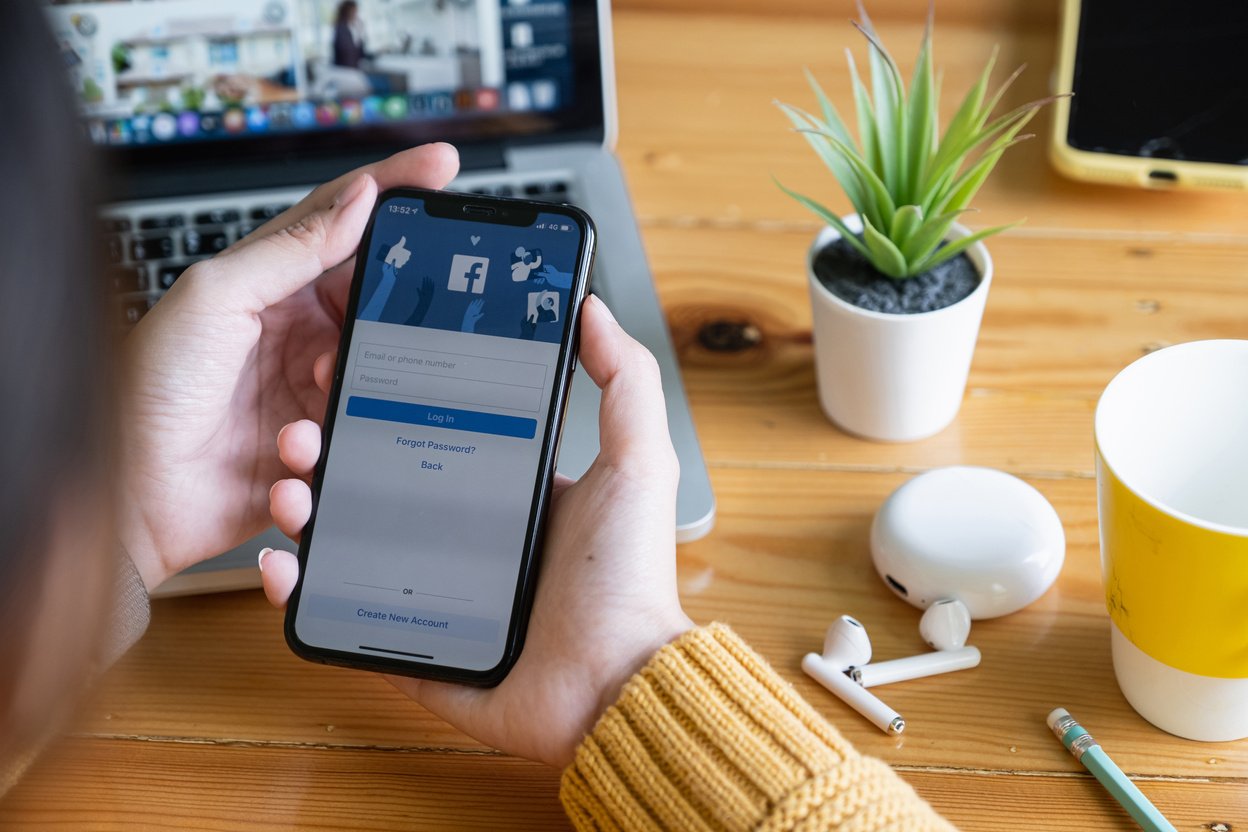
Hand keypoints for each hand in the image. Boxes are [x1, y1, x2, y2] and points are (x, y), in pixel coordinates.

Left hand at [119, 143, 459, 590]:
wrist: (127, 498)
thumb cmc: (145, 392)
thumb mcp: (215, 297)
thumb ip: (292, 248)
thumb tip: (359, 198)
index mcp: (272, 286)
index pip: (344, 224)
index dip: (393, 193)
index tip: (443, 169)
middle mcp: (297, 336)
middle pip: (376, 309)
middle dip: (388, 328)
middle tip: (384, 344)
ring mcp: (308, 394)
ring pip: (376, 385)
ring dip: (346, 405)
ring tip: (300, 425)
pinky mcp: (316, 451)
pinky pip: (354, 447)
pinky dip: (327, 457)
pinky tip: (288, 461)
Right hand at [261, 296, 692, 766]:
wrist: (614, 685)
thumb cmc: (627, 578)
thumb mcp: (635, 463)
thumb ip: (623, 382)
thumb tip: (593, 308)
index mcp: (506, 493)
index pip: (432, 435)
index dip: (387, 403)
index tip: (350, 369)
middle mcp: (465, 539)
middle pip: (377, 485)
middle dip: (330, 453)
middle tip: (302, 430)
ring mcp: (430, 594)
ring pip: (347, 545)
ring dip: (306, 512)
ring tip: (288, 490)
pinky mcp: (409, 648)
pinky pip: (342, 616)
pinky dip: (303, 592)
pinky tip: (282, 564)